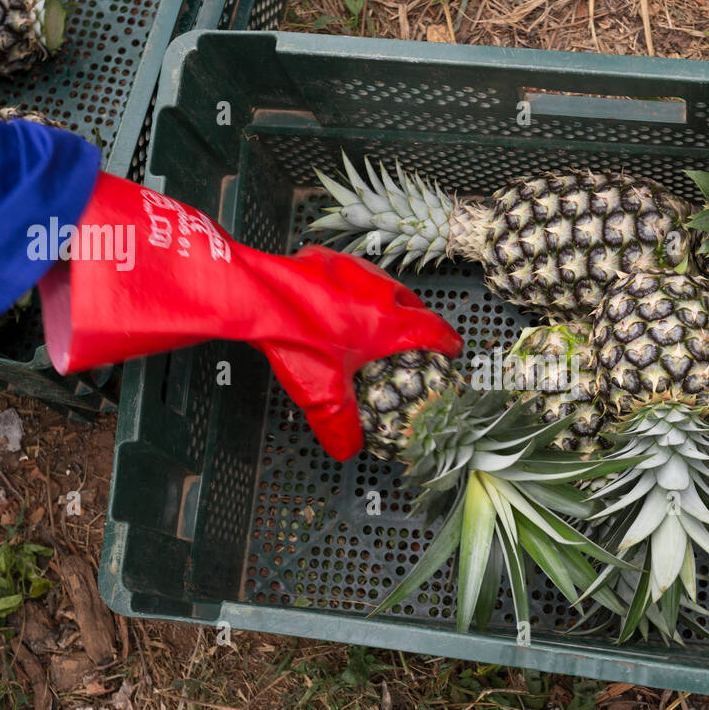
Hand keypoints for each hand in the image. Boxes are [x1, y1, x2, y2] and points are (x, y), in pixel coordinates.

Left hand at [39, 172, 461, 458]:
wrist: (255, 297)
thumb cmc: (296, 339)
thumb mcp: (322, 392)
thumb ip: (340, 425)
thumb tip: (349, 451)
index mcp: (390, 323)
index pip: (432, 330)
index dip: (446, 342)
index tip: (453, 348)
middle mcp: (379, 291)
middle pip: (412, 303)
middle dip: (419, 319)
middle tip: (417, 333)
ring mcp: (353, 270)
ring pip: (384, 283)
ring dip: (388, 299)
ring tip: (380, 315)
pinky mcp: (326, 258)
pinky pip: (350, 272)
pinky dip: (353, 286)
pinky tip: (337, 298)